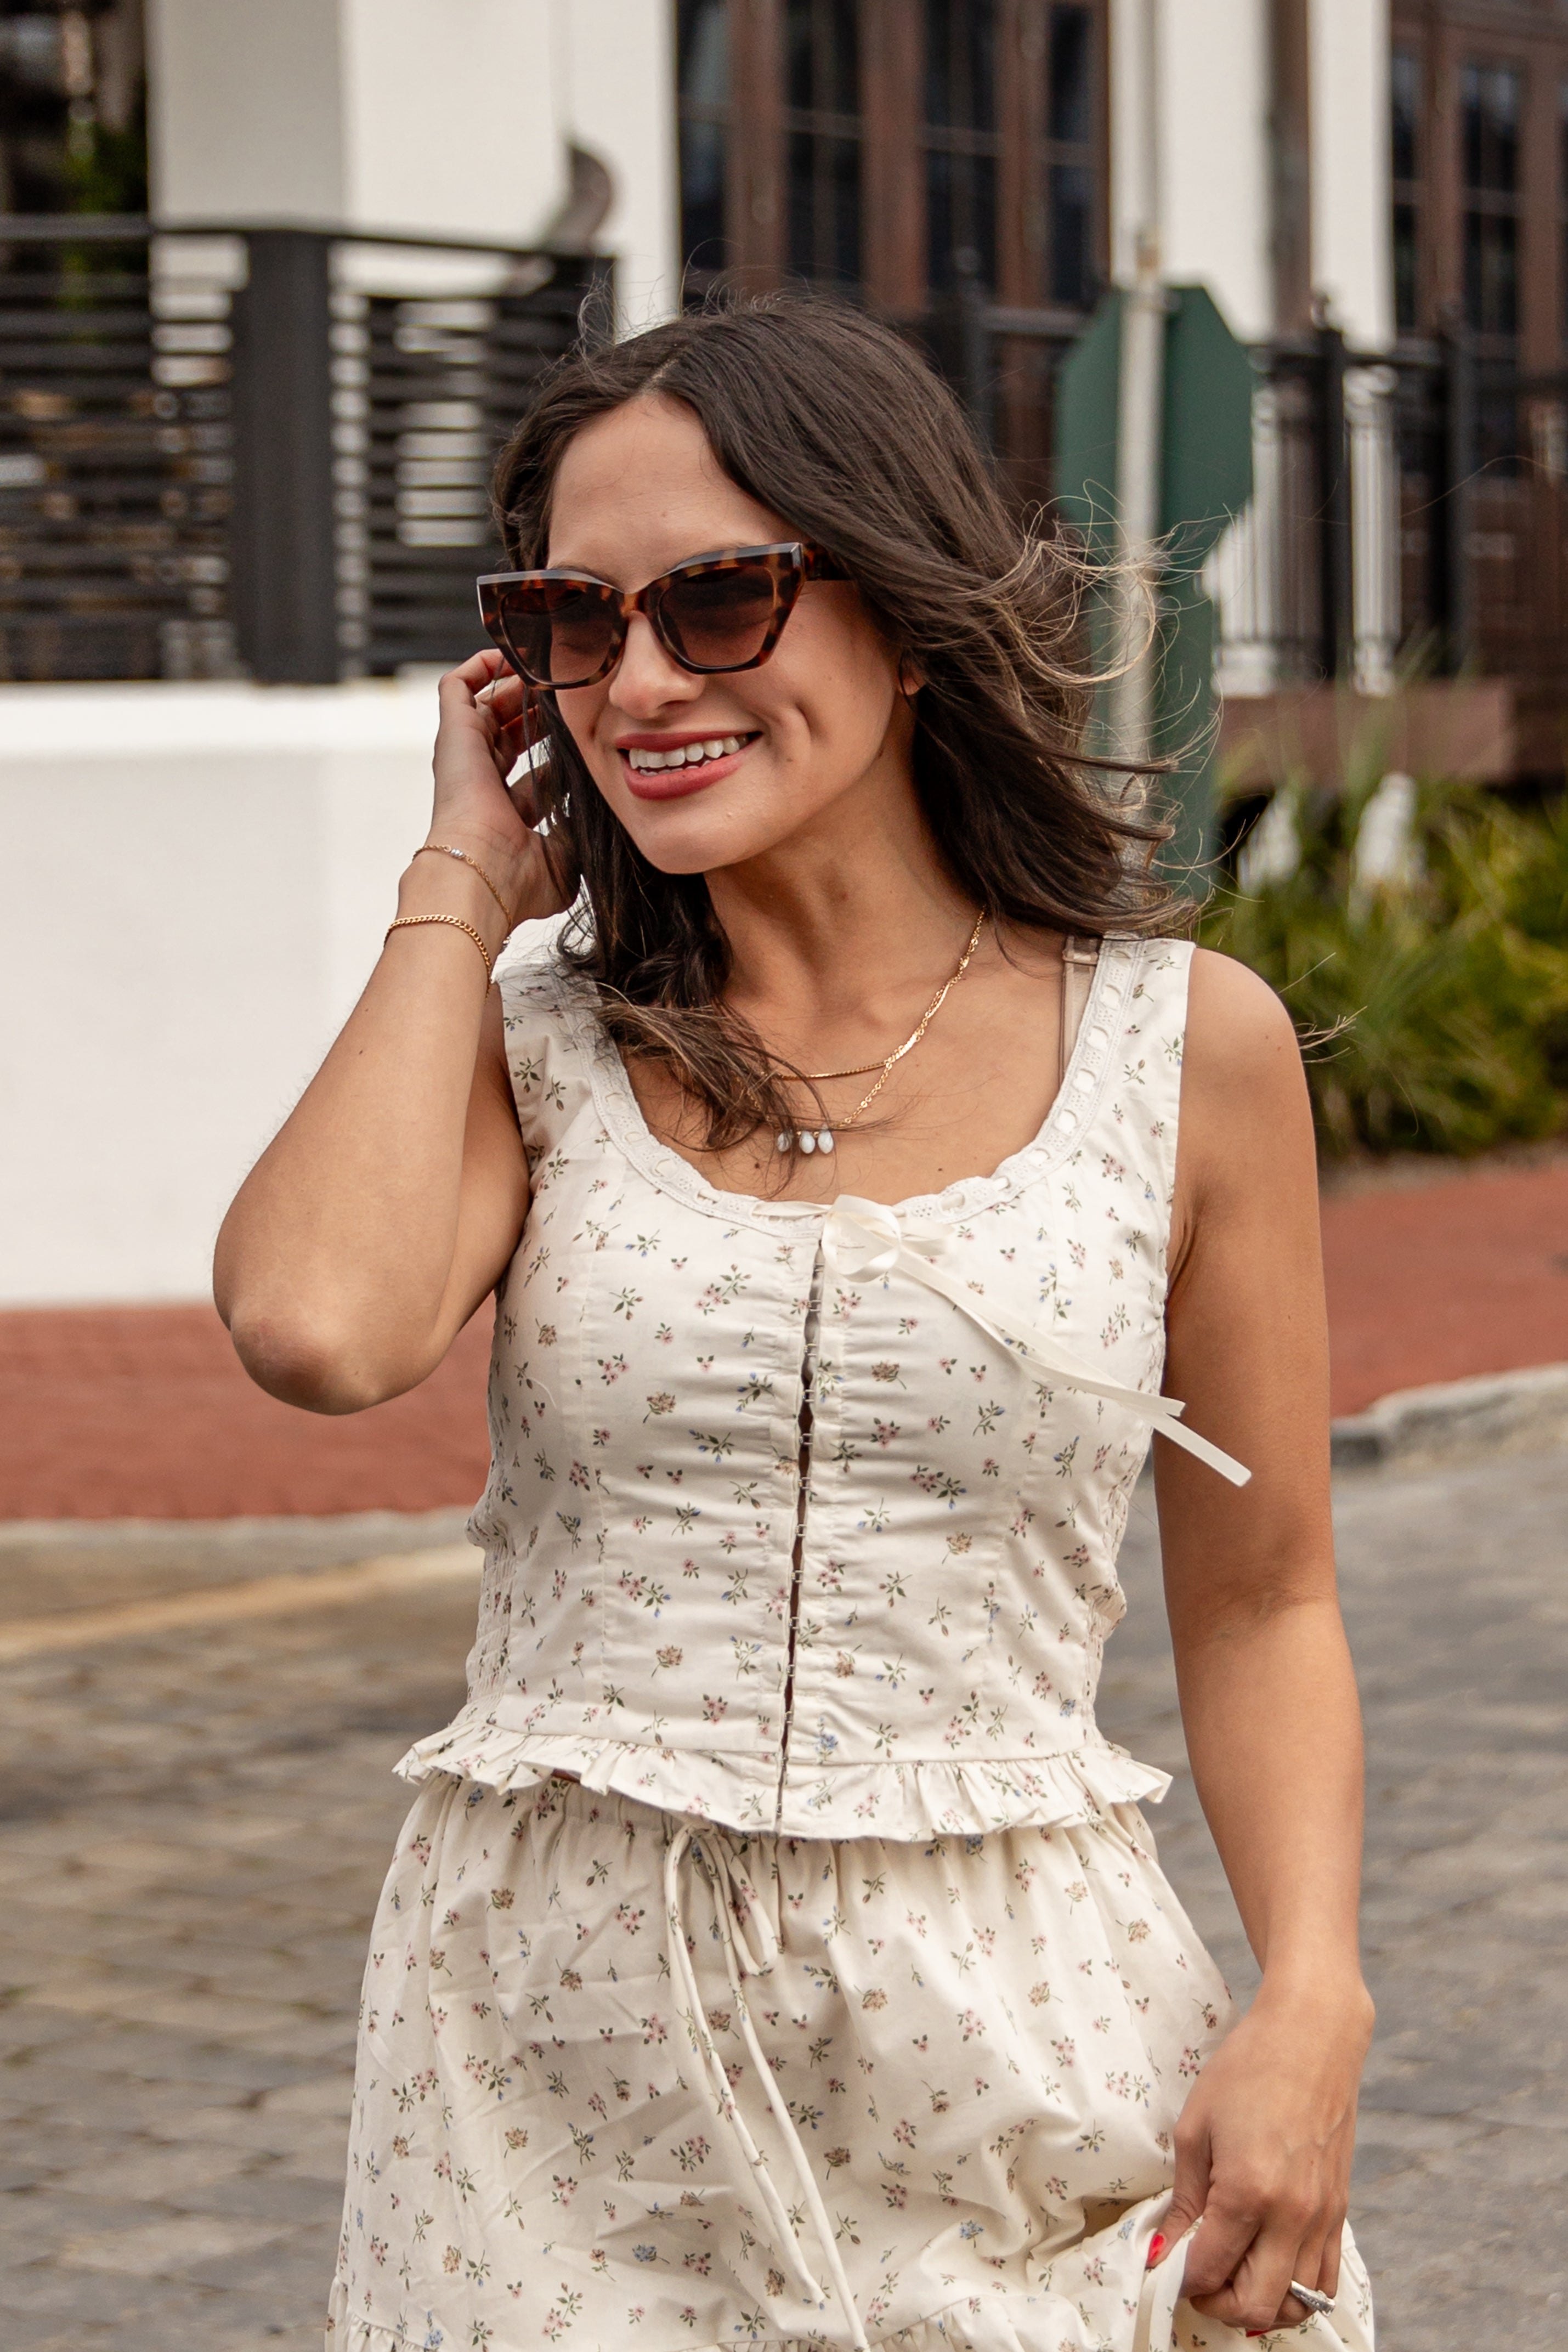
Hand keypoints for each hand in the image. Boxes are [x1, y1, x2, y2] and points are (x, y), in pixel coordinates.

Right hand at [429, 647, 577, 925]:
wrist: (481, 874)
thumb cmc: (519, 878)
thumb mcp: (564, 857)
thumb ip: (579, 829)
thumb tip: (599, 808)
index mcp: (506, 810)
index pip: (533, 770)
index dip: (559, 750)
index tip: (590, 732)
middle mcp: (483, 780)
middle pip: (510, 731)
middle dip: (540, 711)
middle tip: (572, 696)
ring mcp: (466, 755)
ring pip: (488, 704)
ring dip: (518, 686)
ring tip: (550, 672)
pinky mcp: (453, 734)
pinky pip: (457, 686)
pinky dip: (482, 667)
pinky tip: (514, 656)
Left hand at [1152, 1977, 1372, 2334]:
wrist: (1312, 2034)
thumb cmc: (1247, 2068)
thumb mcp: (1196, 2127)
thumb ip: (1183, 2199)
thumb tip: (1165, 2251)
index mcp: (1248, 2193)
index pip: (1208, 2271)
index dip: (1180, 2278)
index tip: (1166, 2264)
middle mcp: (1292, 2216)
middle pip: (1256, 2307)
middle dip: (1218, 2304)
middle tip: (1197, 2276)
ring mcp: (1323, 2218)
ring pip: (1296, 2304)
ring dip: (1259, 2304)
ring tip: (1233, 2272)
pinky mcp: (1341, 2211)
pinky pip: (1325, 2279)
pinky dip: (1296, 2289)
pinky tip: (1269, 2263)